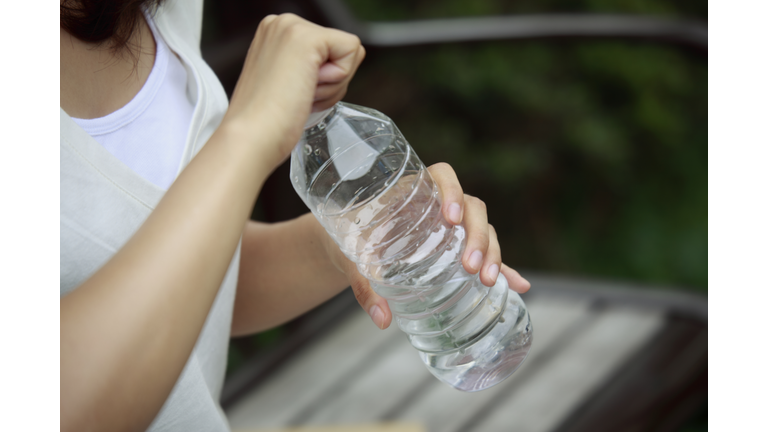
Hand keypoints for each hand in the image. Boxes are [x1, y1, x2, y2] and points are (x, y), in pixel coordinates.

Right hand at [223, 14, 365, 169]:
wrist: (252, 137)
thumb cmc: (266, 124)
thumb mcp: (287, 84)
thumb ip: (307, 69)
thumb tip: (332, 71)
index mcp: (276, 34)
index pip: (330, 50)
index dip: (325, 80)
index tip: (295, 93)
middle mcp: (283, 24)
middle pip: (343, 51)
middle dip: (331, 83)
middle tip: (298, 96)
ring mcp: (293, 28)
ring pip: (350, 53)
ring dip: (332, 85)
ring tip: (298, 95)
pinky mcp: (307, 38)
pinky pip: (352, 51)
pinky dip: (338, 79)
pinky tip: (308, 88)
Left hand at [326, 162, 530, 329]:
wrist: (345, 241)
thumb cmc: (348, 237)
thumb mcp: (351, 257)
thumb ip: (364, 285)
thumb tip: (381, 319)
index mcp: (413, 190)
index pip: (442, 176)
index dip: (451, 191)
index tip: (451, 219)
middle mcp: (437, 204)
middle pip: (472, 208)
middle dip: (476, 236)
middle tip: (470, 266)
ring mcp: (452, 225)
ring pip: (483, 228)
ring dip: (491, 252)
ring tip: (485, 280)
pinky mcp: (457, 247)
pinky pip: (485, 254)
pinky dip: (504, 268)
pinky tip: (518, 285)